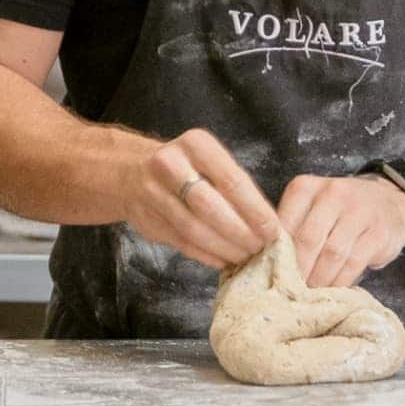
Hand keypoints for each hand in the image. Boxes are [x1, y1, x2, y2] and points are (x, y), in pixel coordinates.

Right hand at [116, 128, 278, 270]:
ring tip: (244, 257)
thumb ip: (234, 186)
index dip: (255, 210)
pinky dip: (206, 255)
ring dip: (224, 248)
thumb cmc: (186, 168)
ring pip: (194, 228)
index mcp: (196, 145)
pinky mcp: (146, 219)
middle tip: (260, 248)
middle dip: (240, 232)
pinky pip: (182, 242)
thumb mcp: (209, 161)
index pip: (232, 180)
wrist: (130, 172)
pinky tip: (223, 260)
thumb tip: (268, 225)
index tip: (273, 231)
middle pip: (210, 206)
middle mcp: (169, 164)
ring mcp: (153, 192)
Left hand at [277, 173, 404, 287]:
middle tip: (292, 290)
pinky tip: (334, 289)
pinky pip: (354, 262)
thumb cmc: (340, 212)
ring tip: (312, 293)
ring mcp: (358, 211)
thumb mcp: (312, 208)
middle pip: (307, 240)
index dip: (277, 253)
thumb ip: (292, 229)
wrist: (389, 201)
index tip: (274, 274)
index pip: (284, 224)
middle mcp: (331, 193)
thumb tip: (267, 263)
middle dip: (298, 270)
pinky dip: (341, 280)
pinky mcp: (378, 232)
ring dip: (320, 279)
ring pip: (331, 253)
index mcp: (305, 187)